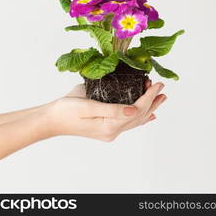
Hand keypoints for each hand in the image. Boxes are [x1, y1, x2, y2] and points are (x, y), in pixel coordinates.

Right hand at [45, 80, 166, 140]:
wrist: (52, 120)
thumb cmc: (66, 110)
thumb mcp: (88, 106)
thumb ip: (112, 109)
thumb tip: (135, 111)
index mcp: (109, 125)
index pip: (136, 109)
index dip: (149, 96)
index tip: (158, 84)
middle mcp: (112, 131)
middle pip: (139, 115)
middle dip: (152, 101)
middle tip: (162, 89)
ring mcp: (110, 131)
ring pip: (136, 119)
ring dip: (148, 108)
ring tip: (159, 98)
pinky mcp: (106, 127)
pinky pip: (128, 122)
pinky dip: (140, 117)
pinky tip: (147, 115)